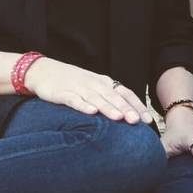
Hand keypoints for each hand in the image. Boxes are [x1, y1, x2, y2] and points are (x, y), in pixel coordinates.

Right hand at [24, 58, 151, 123]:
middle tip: (136, 121)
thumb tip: (129, 115)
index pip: (126, 94)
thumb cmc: (74, 82)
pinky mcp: (63, 93)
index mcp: (105, 83)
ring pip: (97, 99)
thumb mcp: (95, 87)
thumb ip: (110, 98)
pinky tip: (91, 112)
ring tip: (119, 118)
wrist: (44, 71)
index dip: (137, 106)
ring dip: (108, 108)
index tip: (148, 120)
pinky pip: (74, 100)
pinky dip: (83, 105)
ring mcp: (79, 88)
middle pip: (114, 97)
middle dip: (126, 109)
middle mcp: (95, 85)